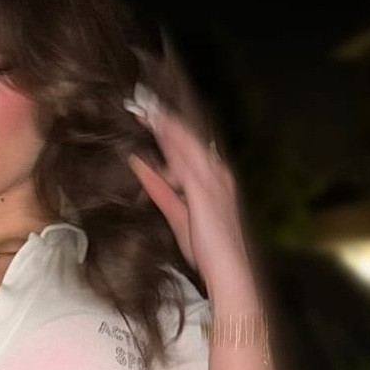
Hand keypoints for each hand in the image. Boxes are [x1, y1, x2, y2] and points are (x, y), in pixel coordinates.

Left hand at [124, 84, 248, 281]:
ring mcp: (212, 180)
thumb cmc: (207, 248)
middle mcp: (216, 173)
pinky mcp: (204, 190)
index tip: (150, 114)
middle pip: (187, 138)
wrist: (229, 270)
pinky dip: (169, 141)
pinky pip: (183, 159)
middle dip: (164, 118)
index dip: (168, 129)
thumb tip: (140, 167)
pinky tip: (155, 129)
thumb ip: (160, 189)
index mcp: (214, 179)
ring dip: (164, 123)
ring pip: (185, 143)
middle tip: (141, 99)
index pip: (188, 148)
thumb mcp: (177, 214)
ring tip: (143, 106)